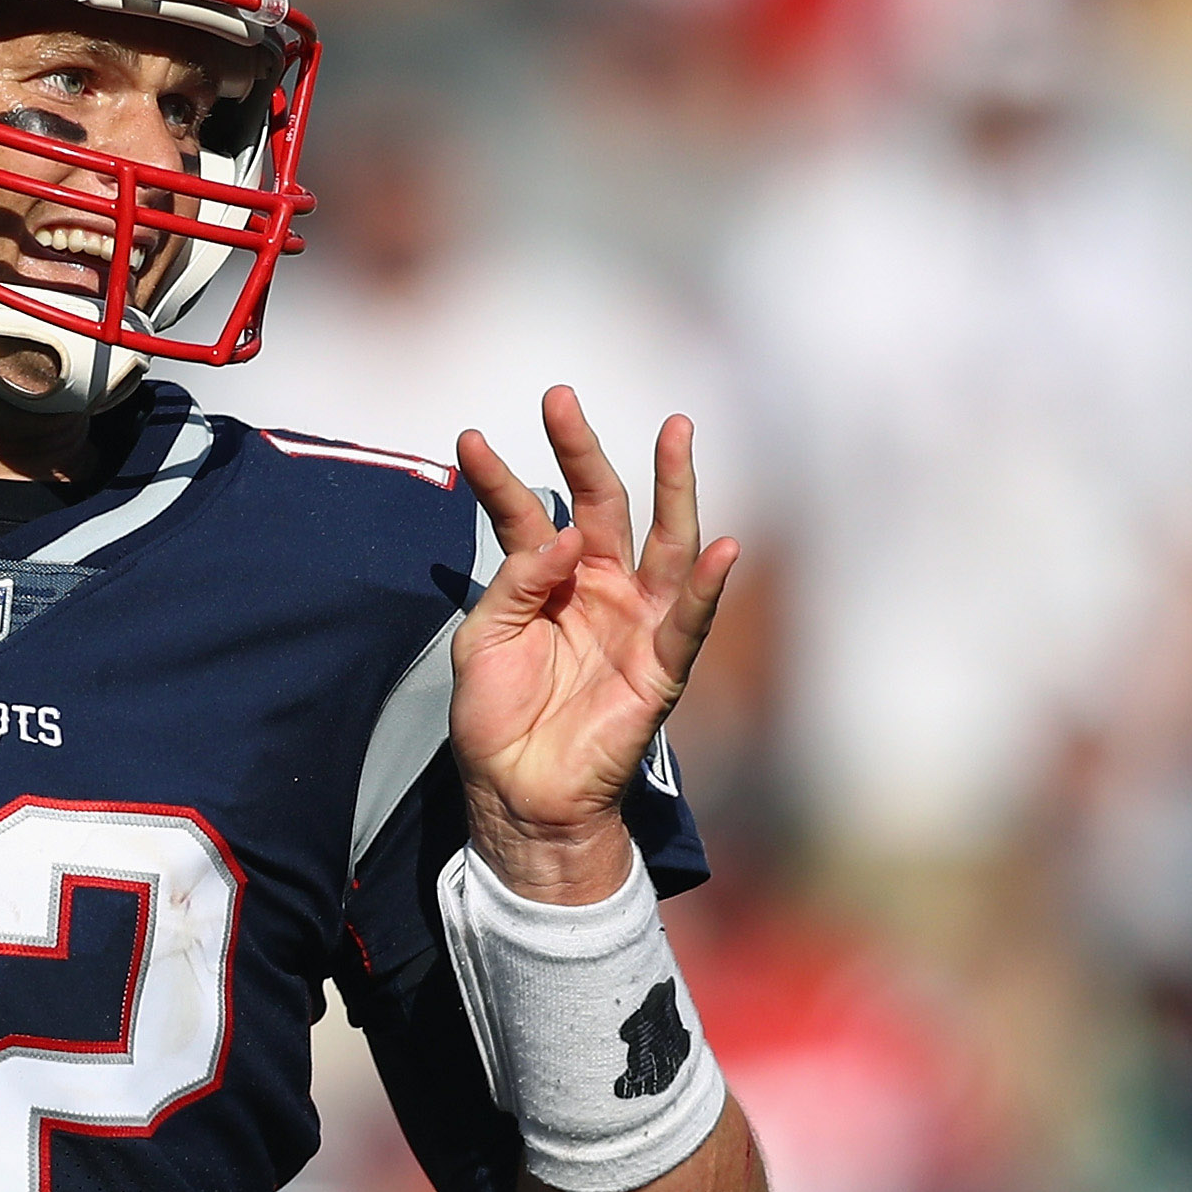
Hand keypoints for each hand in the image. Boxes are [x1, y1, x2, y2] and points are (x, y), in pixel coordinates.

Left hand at [449, 388, 738, 904]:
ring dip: (674, 487)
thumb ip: (516, 582)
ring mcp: (634, 622)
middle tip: (560, 397)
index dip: (499, 479)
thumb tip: (565, 531)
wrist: (518, 794)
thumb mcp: (483, 640)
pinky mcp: (660, 667)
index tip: (467, 437)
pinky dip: (706, 586)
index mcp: (549, 580)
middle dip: (583, 451)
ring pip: (663, 543)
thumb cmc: (498, 717)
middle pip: (602, 504)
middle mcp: (597, 588)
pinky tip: (724, 545)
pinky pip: (689, 621)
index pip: (526, 514)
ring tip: (676, 431)